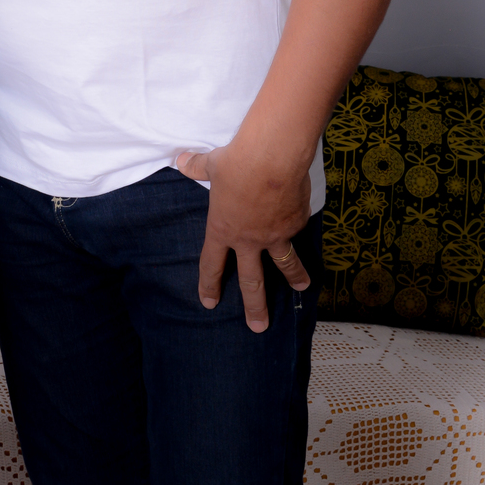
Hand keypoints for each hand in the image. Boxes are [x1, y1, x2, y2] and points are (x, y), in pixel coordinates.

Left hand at [176, 141, 311, 332]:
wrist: (272, 158)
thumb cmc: (237, 162)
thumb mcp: (212, 164)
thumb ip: (196, 167)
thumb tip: (181, 159)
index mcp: (223, 229)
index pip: (212, 264)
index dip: (209, 285)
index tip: (209, 303)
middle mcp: (249, 239)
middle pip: (251, 281)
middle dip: (255, 307)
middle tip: (257, 327)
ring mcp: (275, 235)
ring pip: (284, 264)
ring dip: (293, 278)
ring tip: (300, 288)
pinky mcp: (296, 222)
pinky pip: (296, 229)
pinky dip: (298, 227)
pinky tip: (302, 224)